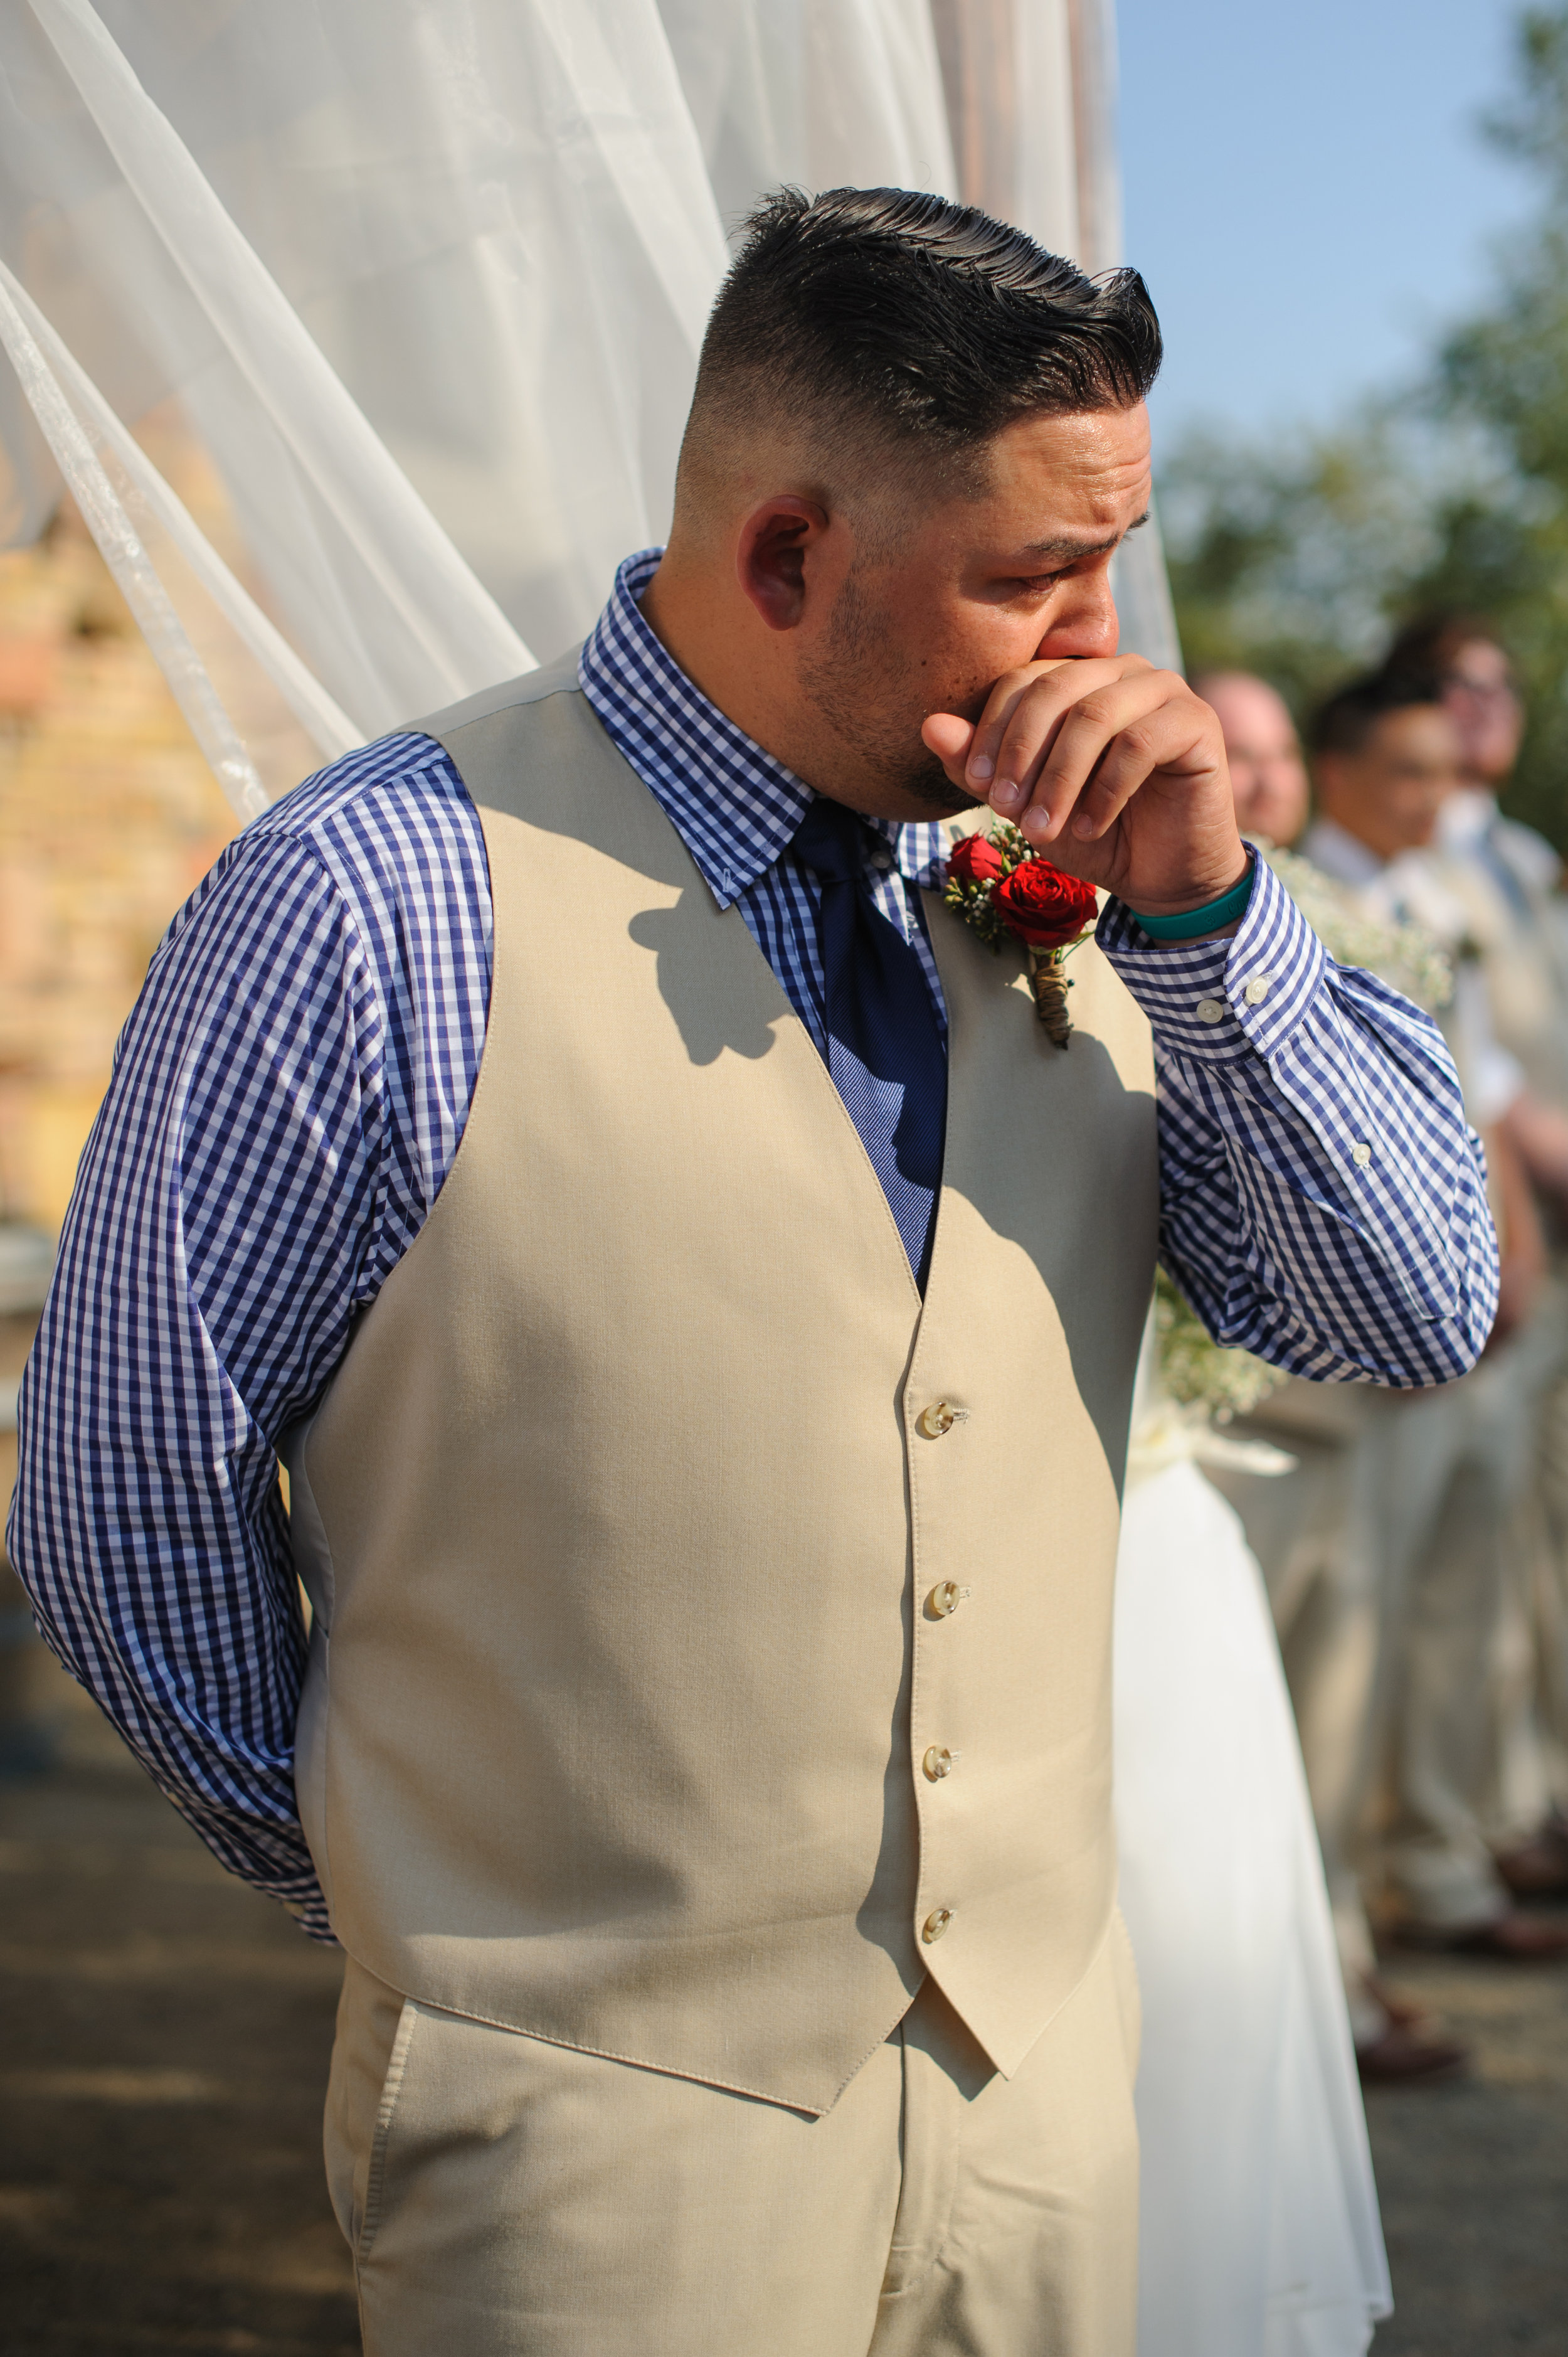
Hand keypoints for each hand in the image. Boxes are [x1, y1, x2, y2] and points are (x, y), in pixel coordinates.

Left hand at [921, 656, 1247, 915]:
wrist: (1160, 875)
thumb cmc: (1090, 831)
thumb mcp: (1024, 803)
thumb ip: (977, 766)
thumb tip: (928, 726)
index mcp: (1079, 678)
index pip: (1024, 680)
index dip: (994, 727)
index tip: (976, 782)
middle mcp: (1122, 672)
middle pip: (1056, 688)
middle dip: (1021, 752)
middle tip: (1003, 806)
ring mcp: (1164, 690)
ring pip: (1095, 716)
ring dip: (1058, 779)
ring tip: (1040, 829)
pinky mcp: (1197, 722)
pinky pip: (1139, 744)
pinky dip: (1104, 792)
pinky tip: (1087, 827)